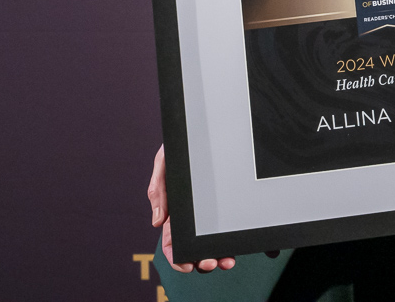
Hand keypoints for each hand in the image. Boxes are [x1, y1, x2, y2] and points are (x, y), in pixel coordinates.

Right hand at [149, 144, 236, 272]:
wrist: (202, 128)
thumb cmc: (181, 147)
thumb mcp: (164, 163)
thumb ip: (158, 190)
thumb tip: (156, 221)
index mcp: (173, 211)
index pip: (171, 242)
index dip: (177, 258)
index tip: (187, 265)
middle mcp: (192, 216)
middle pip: (194, 247)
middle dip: (202, 260)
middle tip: (212, 263)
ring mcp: (209, 212)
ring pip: (212, 242)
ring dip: (219, 255)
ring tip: (227, 260)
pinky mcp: (224, 205)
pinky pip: (227, 228)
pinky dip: (232, 240)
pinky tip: (238, 246)